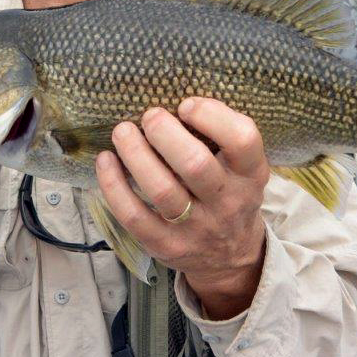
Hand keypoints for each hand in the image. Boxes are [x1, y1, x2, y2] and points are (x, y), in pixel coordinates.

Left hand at [95, 98, 269, 319]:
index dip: (212, 115)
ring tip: (122, 131)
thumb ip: (221, 135)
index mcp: (250, 173)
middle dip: (164, 133)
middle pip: (195, 165)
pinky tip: (106, 161)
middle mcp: (228, 202)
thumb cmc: (229, 191)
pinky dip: (114, 186)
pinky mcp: (167, 246)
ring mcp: (197, 228)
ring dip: (135, 154)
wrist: (232, 256)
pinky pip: (135, 216)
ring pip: (161, 190)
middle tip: (149, 116)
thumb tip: (173, 101)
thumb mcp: (242, 165)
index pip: (243, 140)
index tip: (186, 105)